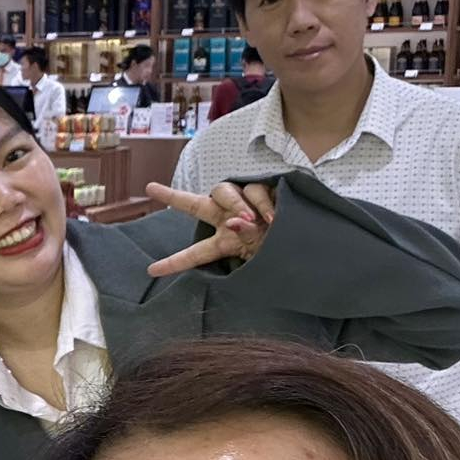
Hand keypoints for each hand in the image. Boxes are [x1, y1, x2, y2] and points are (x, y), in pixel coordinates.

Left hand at [144, 179, 276, 277]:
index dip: (175, 263)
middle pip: (196, 205)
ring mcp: (244, 202)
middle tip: (152, 189)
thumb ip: (246, 238)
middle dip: (173, 196)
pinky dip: (261, 203)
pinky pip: (255, 189)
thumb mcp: (261, 253)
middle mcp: (228, 219)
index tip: (151, 271)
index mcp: (224, 242)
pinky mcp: (262, 190)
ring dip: (235, 205)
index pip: (196, 254)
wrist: (308, 239)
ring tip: (250, 220)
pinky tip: (272, 217)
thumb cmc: (281, 249)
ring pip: (224, 192)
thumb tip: (236, 221)